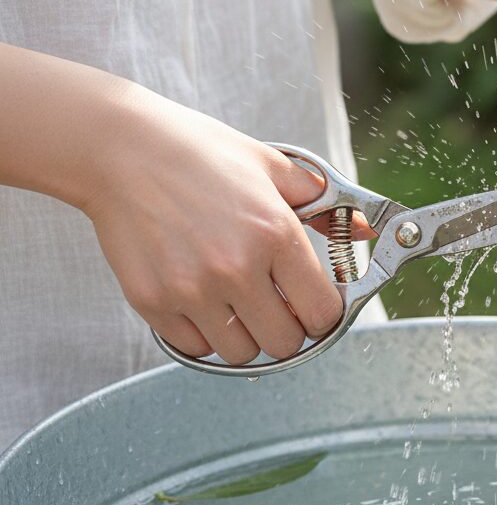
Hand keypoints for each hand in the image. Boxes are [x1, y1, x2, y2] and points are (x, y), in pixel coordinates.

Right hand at [83, 88, 368, 363]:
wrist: (122, 149)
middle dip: (290, 330)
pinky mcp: (153, 302)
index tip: (317, 306)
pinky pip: (194, 347)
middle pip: (286, 343)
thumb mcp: (273, 168)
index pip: (323, 313)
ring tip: (240, 305)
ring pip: (240, 354)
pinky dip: (204, 334)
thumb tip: (365, 228)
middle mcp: (236, 268)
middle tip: (279, 308)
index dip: (326, 315)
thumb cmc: (200, 154)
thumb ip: (324, 205)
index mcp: (275, 235)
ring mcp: (192, 290)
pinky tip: (204, 302)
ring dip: (247, 337)